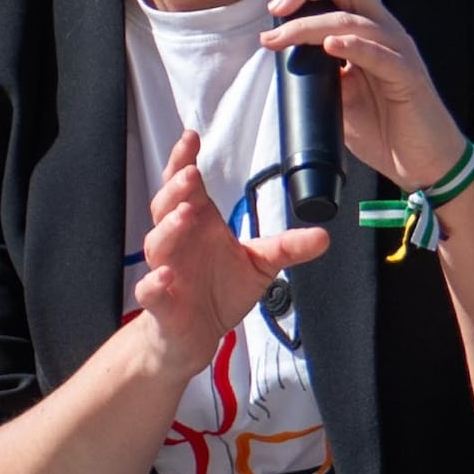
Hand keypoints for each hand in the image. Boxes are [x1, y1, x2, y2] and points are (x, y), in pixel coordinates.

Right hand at [127, 130, 325, 373]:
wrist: (196, 334)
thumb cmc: (219, 290)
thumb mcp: (261, 264)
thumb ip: (287, 247)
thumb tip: (323, 235)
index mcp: (199, 225)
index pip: (186, 186)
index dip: (184, 161)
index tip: (191, 138)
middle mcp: (178, 243)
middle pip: (167, 206)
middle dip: (176, 188)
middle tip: (191, 174)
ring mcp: (166, 271)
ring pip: (158, 244)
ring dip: (169, 229)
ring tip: (185, 215)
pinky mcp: (161, 304)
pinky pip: (150, 291)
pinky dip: (154, 284)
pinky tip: (164, 277)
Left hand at [265, 0, 467, 190]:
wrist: (425, 163)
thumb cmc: (385, 127)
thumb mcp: (341, 93)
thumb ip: (321, 69)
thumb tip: (284, 56)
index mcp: (373, 28)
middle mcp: (388, 30)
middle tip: (276, 6)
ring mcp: (399, 52)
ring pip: (355, 17)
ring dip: (309, 25)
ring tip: (279, 39)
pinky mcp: (408, 78)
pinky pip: (380, 55)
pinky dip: (353, 46)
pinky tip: (332, 45)